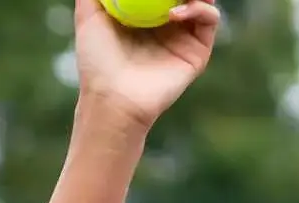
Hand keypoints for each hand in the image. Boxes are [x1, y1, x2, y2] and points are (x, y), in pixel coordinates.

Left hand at [73, 0, 222, 128]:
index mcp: (144, 13)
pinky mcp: (198, 51)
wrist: (112, 97)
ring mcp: (184, 36)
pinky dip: (200, 9)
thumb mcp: (88, 16)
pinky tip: (176, 13)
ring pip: (203, 1)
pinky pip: (210, 20)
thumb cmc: (96, 60)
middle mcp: (167, 23)